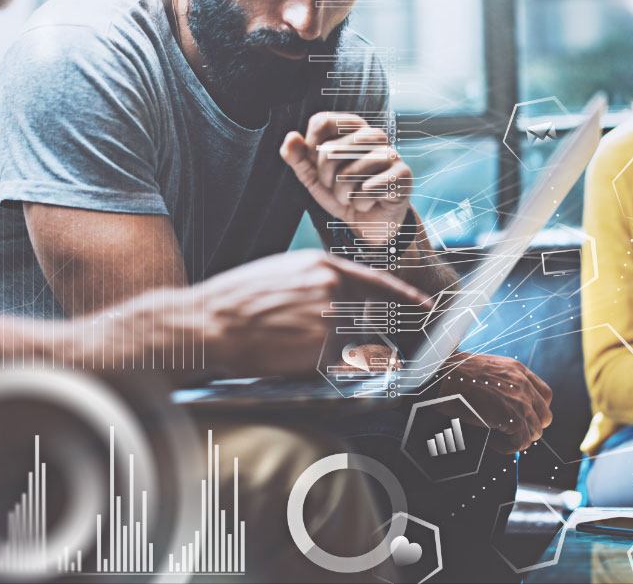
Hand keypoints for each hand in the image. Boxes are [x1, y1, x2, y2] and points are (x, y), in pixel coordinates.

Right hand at [199, 250, 428, 376]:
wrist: (208, 322)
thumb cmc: (235, 300)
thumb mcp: (281, 273)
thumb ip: (317, 282)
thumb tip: (340, 297)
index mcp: (322, 266)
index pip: (377, 282)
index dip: (404, 295)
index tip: (425, 305)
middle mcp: (332, 289)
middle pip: (364, 318)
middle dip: (351, 333)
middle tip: (312, 336)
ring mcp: (329, 319)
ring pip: (347, 344)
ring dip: (327, 351)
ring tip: (287, 342)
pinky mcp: (319, 349)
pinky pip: (331, 364)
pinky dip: (314, 366)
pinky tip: (285, 354)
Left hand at [280, 113, 411, 231]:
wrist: (371, 221)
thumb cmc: (345, 193)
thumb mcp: (315, 178)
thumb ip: (299, 158)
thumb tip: (291, 137)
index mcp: (353, 127)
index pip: (321, 122)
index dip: (311, 149)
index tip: (319, 165)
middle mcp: (374, 135)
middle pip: (329, 151)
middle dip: (326, 179)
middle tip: (339, 187)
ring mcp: (391, 153)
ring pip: (348, 174)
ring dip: (343, 196)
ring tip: (353, 196)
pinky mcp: (402, 175)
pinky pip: (367, 190)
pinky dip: (361, 203)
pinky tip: (370, 202)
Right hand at [437, 353, 552, 453]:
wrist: (442, 375)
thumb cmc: (455, 373)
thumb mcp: (485, 368)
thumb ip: (502, 381)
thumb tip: (503, 405)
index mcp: (518, 370)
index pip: (545, 396)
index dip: (535, 409)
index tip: (521, 416)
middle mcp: (523, 385)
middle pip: (545, 417)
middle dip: (529, 426)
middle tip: (507, 429)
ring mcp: (520, 402)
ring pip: (535, 433)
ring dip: (517, 438)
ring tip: (496, 435)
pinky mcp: (512, 419)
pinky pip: (520, 443)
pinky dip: (507, 446)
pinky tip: (491, 440)